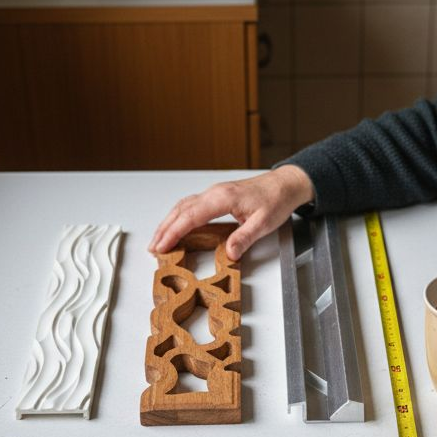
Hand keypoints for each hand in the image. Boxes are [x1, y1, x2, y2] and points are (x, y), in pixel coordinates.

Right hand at [148, 165, 314, 260]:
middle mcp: (214, 193)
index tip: (162, 246)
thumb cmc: (276, 200)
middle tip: (152, 247)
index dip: (173, 232)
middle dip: (164, 229)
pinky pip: (191, 205)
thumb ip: (244, 238)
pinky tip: (175, 225)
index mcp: (223, 198)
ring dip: (168, 223)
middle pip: (181, 210)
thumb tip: (229, 253)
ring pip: (183, 206)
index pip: (190, 216)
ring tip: (158, 240)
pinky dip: (178, 217)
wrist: (284, 184)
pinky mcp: (216, 196)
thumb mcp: (264, 223)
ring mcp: (214, 193)